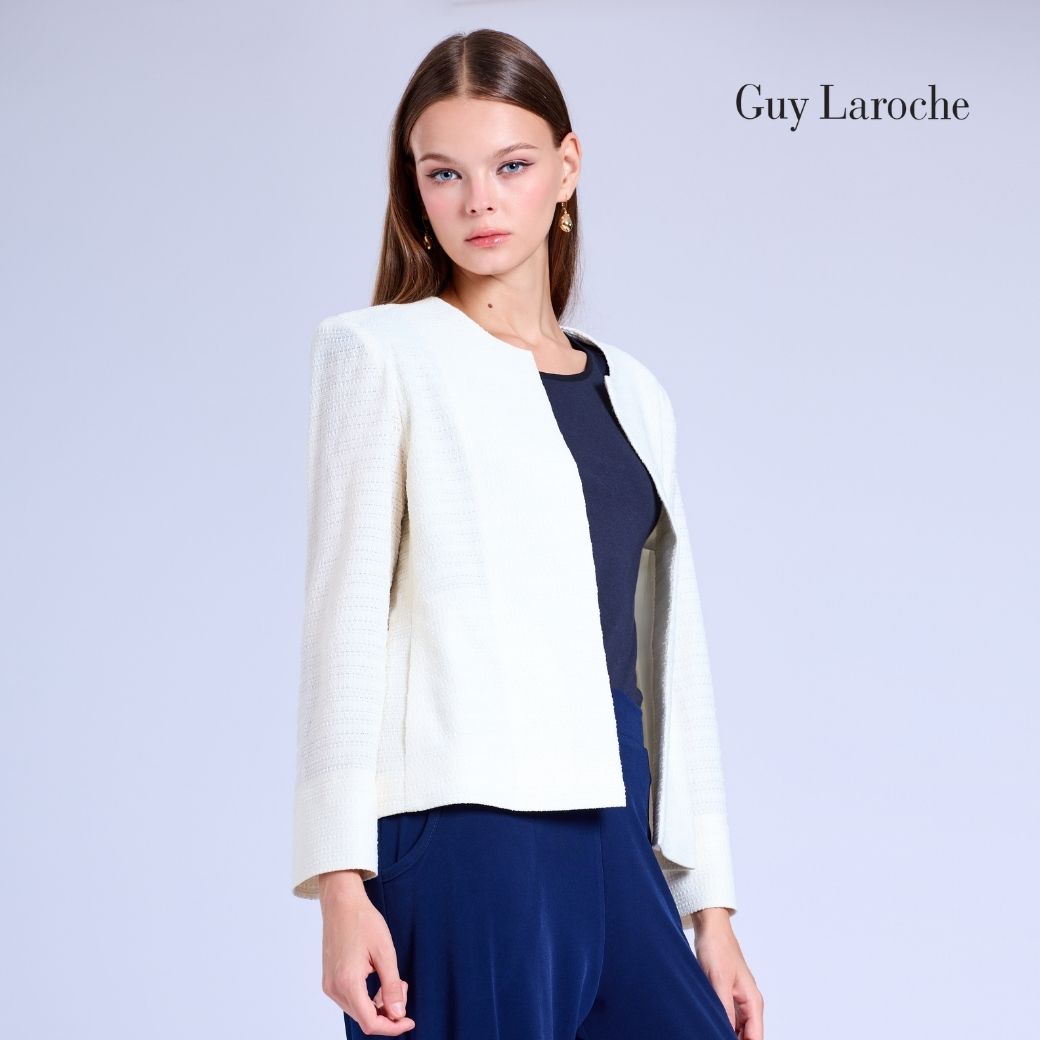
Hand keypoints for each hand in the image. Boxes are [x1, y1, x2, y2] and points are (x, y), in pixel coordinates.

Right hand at [319, 871, 415, 1034]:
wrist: (341, 903)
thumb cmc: (364, 921)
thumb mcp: (385, 952)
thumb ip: (392, 986)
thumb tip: (399, 1014)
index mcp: (348, 982)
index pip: (370, 1022)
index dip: (392, 1027)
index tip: (409, 1021)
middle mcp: (334, 988)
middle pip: (364, 1019)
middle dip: (388, 1012)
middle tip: (403, 987)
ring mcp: (330, 985)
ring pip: (358, 1011)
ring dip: (378, 1004)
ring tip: (393, 980)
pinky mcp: (330, 980)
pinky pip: (351, 1000)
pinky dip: (367, 997)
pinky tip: (378, 980)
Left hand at [690, 911, 763, 1039]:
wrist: (710, 928)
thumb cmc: (717, 948)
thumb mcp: (719, 981)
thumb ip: (725, 1009)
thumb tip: (726, 1033)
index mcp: (753, 1001)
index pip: (755, 1037)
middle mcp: (749, 1003)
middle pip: (748, 1036)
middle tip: (714, 1035)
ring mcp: (738, 1000)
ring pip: (737, 1029)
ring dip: (727, 1032)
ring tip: (710, 1030)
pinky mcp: (727, 995)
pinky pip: (728, 1018)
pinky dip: (722, 1024)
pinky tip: (710, 1024)